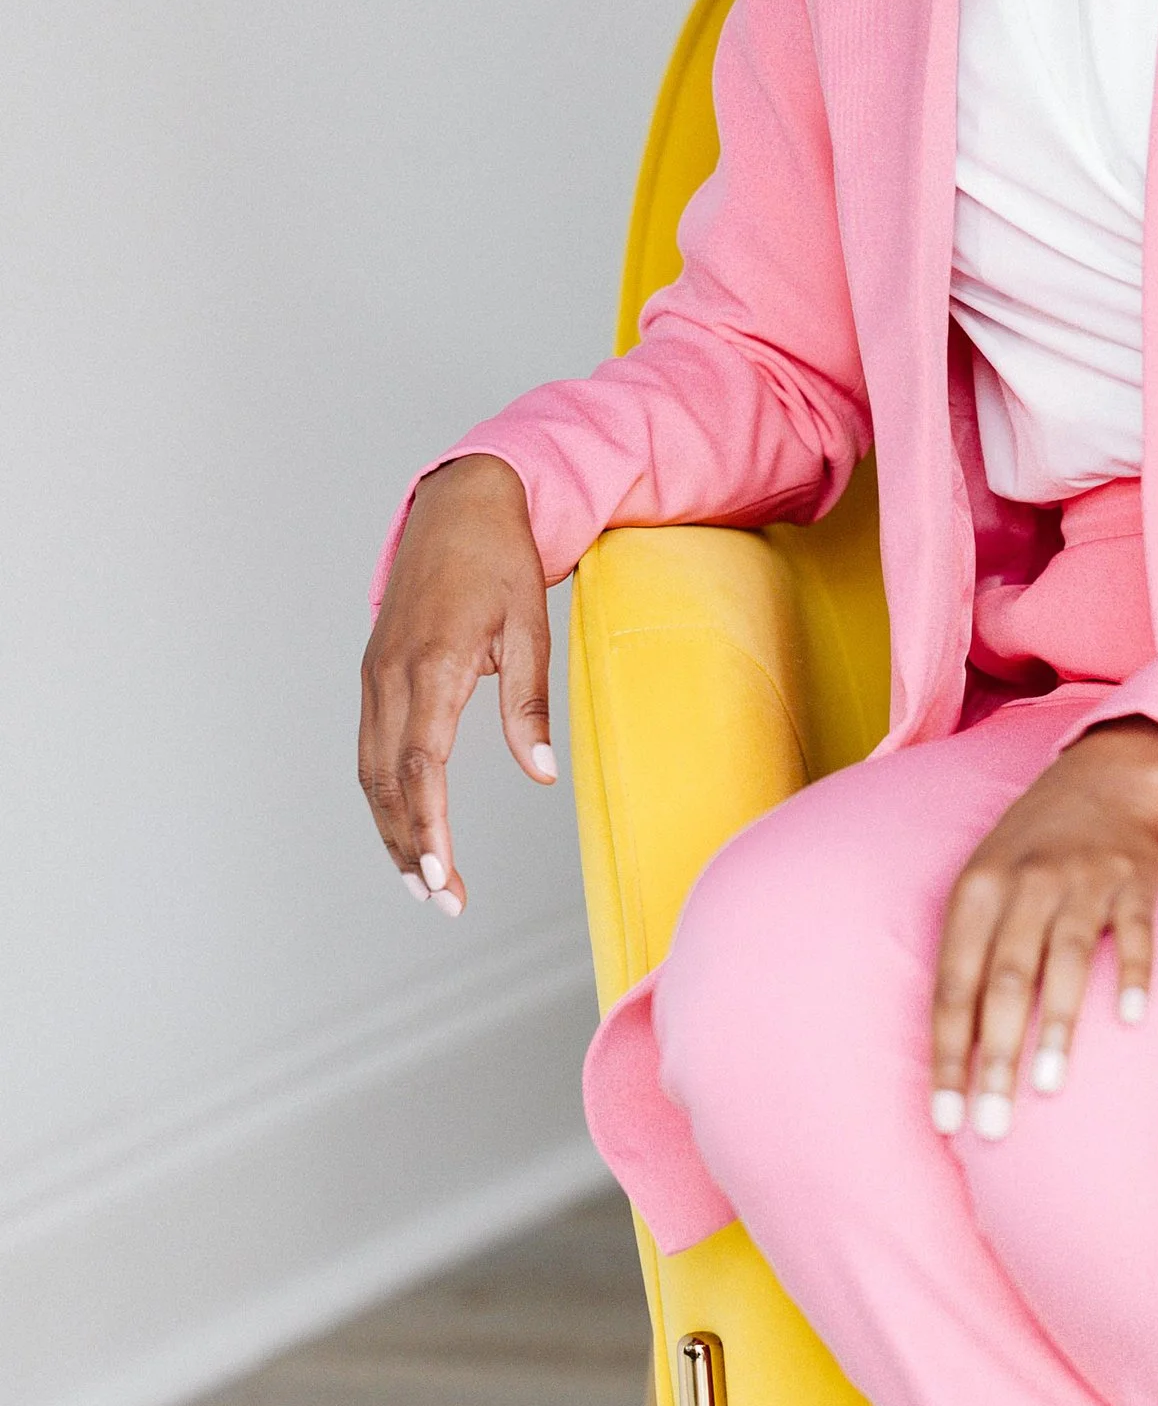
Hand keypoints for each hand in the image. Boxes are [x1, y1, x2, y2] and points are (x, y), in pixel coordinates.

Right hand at [359, 455, 555, 914]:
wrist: (459, 504)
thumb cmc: (500, 561)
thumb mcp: (529, 628)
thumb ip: (528, 706)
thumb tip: (541, 776)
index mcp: (431, 663)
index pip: (421, 765)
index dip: (428, 826)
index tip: (441, 875)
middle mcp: (390, 673)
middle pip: (386, 782)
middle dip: (410, 848)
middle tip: (443, 902)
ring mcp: (374, 673)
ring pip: (369, 771)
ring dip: (392, 830)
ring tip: (422, 883)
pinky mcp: (373, 673)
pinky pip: (369, 747)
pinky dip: (384, 796)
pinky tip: (406, 828)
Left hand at [930, 718, 1157, 1138]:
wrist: (1103, 778)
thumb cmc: (1028, 852)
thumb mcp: (982, 886)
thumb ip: (969, 958)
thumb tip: (954, 1055)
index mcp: (976, 890)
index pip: (953, 985)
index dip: (947, 1054)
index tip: (946, 1117)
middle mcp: (1026, 883)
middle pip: (1005, 980)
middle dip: (996, 1056)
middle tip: (993, 1124)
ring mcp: (1085, 879)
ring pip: (1067, 958)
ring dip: (1057, 1024)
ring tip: (1049, 1085)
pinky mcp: (1137, 879)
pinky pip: (1138, 932)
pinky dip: (1135, 973)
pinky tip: (1132, 1017)